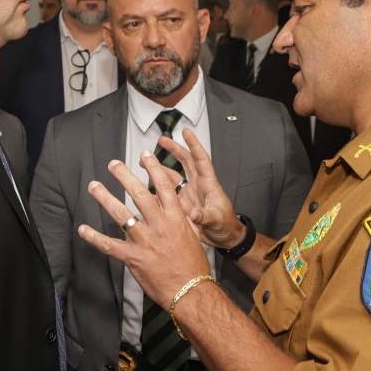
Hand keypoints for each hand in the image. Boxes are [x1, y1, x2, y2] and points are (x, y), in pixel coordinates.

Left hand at [78, 151, 210, 307]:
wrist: (191, 292)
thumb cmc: (194, 266)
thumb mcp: (193, 236)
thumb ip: (183, 219)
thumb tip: (177, 206)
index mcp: (176, 219)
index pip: (164, 187)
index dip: (154, 168)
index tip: (145, 154)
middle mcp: (159, 226)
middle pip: (139, 194)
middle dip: (124, 176)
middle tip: (112, 164)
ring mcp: (144, 241)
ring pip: (120, 214)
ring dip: (105, 198)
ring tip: (94, 186)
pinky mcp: (133, 257)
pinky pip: (109, 245)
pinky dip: (93, 237)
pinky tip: (82, 229)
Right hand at [154, 129, 243, 248]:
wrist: (224, 238)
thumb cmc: (226, 226)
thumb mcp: (217, 220)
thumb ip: (205, 216)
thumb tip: (193, 214)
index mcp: (209, 184)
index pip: (201, 160)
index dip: (194, 145)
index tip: (186, 132)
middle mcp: (197, 185)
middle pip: (185, 162)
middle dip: (174, 149)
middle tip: (161, 140)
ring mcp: (188, 193)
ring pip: (172, 175)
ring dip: (160, 167)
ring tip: (145, 160)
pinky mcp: (181, 203)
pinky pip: (166, 193)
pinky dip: (155, 189)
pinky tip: (143, 185)